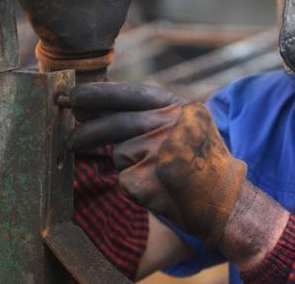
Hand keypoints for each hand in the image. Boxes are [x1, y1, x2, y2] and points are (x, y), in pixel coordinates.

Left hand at [64, 82, 247, 246]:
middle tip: (68, 140)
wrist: (226, 201)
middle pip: (116, 123)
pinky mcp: (150, 178)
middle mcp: (170, 124)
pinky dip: (135, 186)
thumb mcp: (184, 126)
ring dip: (128, 164)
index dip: (98, 94)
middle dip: (86, 132)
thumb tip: (94, 107)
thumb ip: (148, 114)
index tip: (73, 97)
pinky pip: (125, 179)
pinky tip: (158, 189)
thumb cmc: (201, 162)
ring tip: (157, 173)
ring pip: (120, 153)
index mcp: (178, 107)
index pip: (130, 93)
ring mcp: (160, 150)